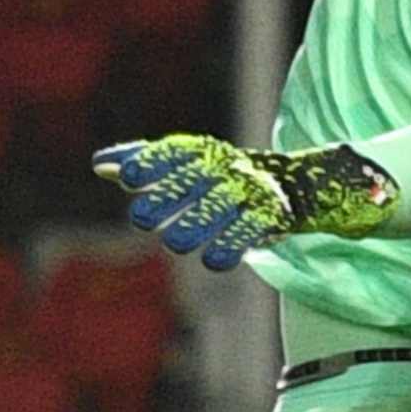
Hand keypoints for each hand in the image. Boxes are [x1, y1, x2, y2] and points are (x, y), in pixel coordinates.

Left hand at [93, 133, 399, 272]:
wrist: (312, 184)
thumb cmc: (236, 179)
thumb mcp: (197, 168)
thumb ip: (150, 165)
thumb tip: (99, 165)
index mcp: (212, 153)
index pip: (179, 150)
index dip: (154, 161)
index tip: (126, 175)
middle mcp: (233, 167)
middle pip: (199, 178)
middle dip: (170, 196)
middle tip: (139, 217)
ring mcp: (257, 190)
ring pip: (225, 208)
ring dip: (199, 226)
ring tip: (176, 242)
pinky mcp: (278, 215)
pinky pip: (253, 230)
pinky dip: (233, 245)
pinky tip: (214, 260)